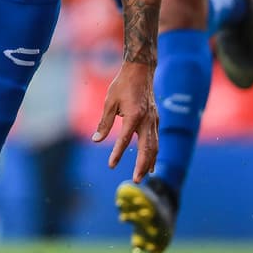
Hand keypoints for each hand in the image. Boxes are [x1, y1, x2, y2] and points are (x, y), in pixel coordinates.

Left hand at [92, 61, 157, 182]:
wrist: (140, 71)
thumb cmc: (122, 85)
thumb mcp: (110, 102)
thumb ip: (104, 122)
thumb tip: (96, 140)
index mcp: (134, 115)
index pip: (124, 139)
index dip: (117, 153)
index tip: (111, 165)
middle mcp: (147, 120)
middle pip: (147, 148)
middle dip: (142, 166)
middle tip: (136, 181)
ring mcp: (154, 120)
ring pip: (155, 146)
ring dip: (149, 163)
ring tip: (144, 176)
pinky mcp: (156, 120)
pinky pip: (156, 140)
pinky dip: (154, 153)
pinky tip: (151, 162)